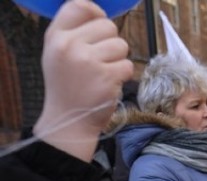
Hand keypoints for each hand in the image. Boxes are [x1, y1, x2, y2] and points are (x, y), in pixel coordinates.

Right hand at [33, 0, 132, 161]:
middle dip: (110, 41)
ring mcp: (89, 62)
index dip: (96, 12)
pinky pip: (128, 65)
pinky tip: (108, 84)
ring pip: (121, 45)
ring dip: (118, 59)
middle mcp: (70, 46)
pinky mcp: (107, 78)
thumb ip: (74, 31)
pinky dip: (123, 75)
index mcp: (56, 37)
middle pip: (108, 25)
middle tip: (100, 59)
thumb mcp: (57, 53)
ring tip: (103, 72)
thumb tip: (98, 12)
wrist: (69, 120)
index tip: (99, 24)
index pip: (79, 6)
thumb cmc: (67, 84)